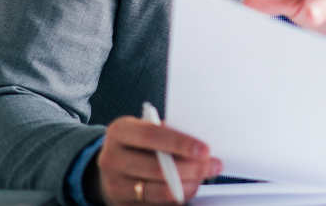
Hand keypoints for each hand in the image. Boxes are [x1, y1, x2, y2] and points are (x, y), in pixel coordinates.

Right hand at [87, 115, 222, 204]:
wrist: (112, 166)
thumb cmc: (136, 143)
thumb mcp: (147, 128)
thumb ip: (169, 133)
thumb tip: (200, 145)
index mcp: (120, 131)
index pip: (152, 136)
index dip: (180, 143)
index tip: (204, 150)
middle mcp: (112, 158)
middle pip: (157, 168)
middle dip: (191, 168)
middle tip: (213, 165)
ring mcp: (115, 185)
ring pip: (159, 191)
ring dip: (188, 186)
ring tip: (202, 178)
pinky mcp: (122, 204)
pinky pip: (157, 205)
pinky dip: (178, 198)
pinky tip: (188, 188)